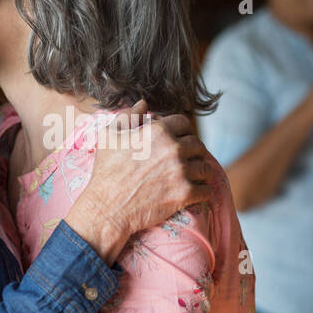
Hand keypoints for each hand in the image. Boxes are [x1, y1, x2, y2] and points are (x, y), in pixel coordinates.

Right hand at [69, 100, 212, 263]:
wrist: (107, 208)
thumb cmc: (105, 172)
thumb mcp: (109, 136)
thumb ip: (127, 116)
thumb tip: (143, 103)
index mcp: (158, 131)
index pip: (184, 123)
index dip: (182, 131)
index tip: (179, 140)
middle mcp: (173, 148)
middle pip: (198, 145)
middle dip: (194, 152)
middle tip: (188, 160)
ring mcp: (181, 172)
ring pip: (205, 167)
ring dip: (201, 172)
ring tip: (193, 177)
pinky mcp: (185, 194)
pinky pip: (206, 190)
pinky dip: (203, 192)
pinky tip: (196, 193)